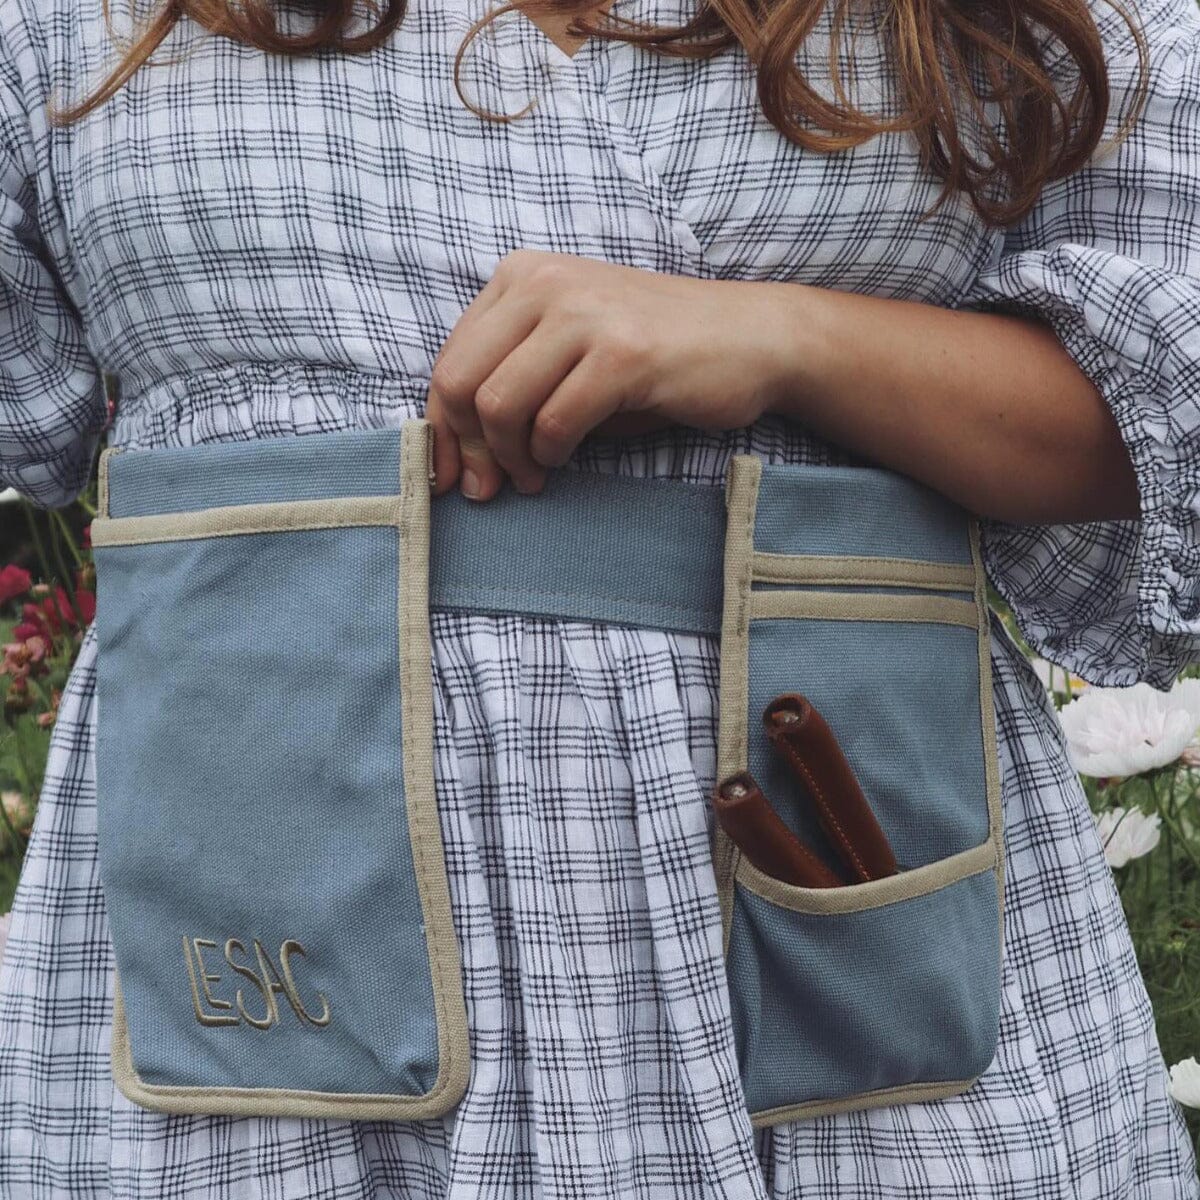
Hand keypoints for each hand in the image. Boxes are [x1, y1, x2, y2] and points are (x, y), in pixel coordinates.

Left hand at [424, 249, 792, 498]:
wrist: (752, 339)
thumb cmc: (657, 356)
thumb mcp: (570, 351)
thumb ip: (515, 382)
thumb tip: (462, 457)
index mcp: (522, 276)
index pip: (451, 360)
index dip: (442, 428)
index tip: (453, 474)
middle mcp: (546, 283)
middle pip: (461, 383)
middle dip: (468, 448)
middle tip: (491, 486)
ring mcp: (585, 314)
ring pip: (500, 405)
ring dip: (511, 458)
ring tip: (534, 475)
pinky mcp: (623, 353)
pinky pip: (555, 422)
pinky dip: (551, 454)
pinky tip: (564, 459)